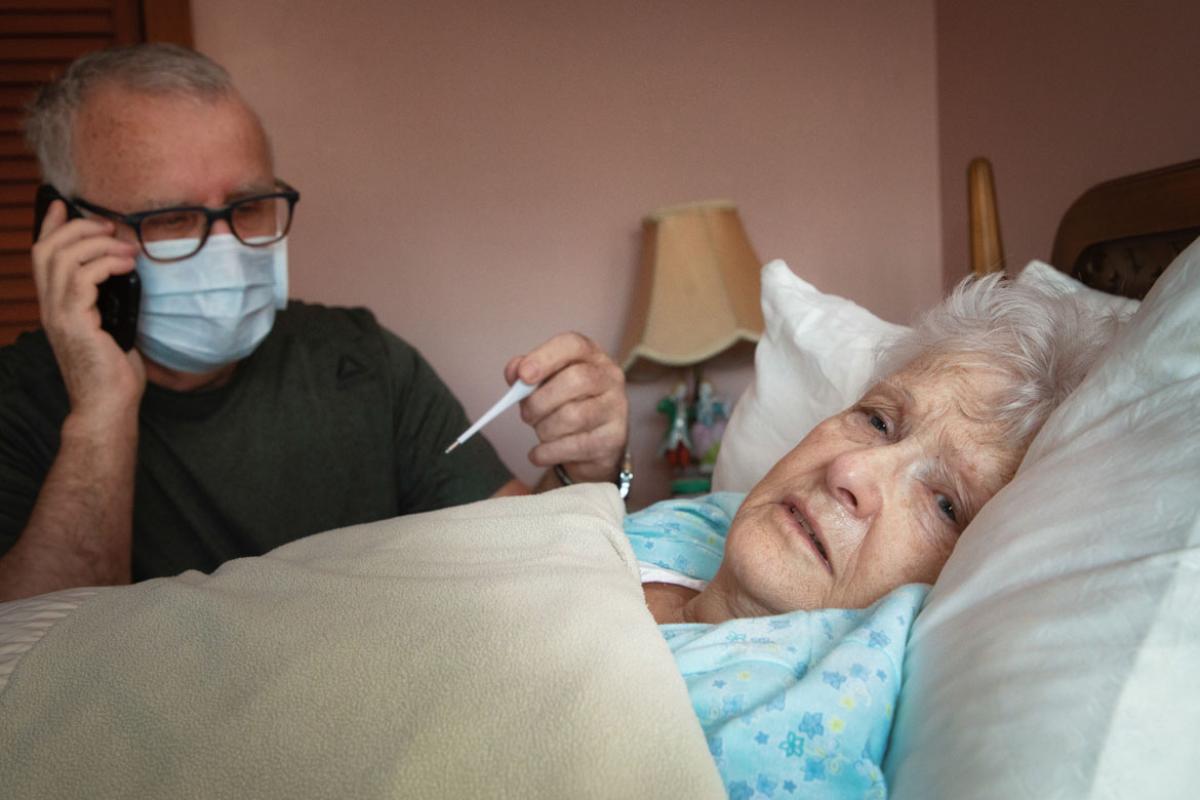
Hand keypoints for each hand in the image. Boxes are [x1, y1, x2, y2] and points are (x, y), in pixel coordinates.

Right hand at [31, 200, 144, 421]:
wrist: (108, 405)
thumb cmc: (113, 373)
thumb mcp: (111, 328)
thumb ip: (108, 302)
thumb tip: (127, 278)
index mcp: (55, 306)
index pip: (41, 256)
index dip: (50, 226)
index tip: (65, 205)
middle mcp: (49, 307)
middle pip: (47, 248)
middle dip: (78, 228)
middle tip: (111, 227)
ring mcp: (58, 314)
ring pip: (63, 257)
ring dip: (98, 244)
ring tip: (127, 249)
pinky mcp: (75, 321)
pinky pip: (83, 277)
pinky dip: (106, 263)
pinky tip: (127, 265)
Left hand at [504, 332, 628, 483]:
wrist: (592, 447)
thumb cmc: (564, 407)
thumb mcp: (544, 385)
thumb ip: (526, 374)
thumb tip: (515, 372)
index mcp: (591, 356)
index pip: (573, 344)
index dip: (545, 357)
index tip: (523, 376)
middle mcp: (610, 378)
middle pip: (575, 380)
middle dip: (540, 401)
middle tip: (526, 415)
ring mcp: (616, 409)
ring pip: (573, 416)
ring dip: (544, 429)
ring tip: (541, 432)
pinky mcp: (614, 439)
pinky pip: (574, 446)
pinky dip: (547, 452)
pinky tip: (540, 453)